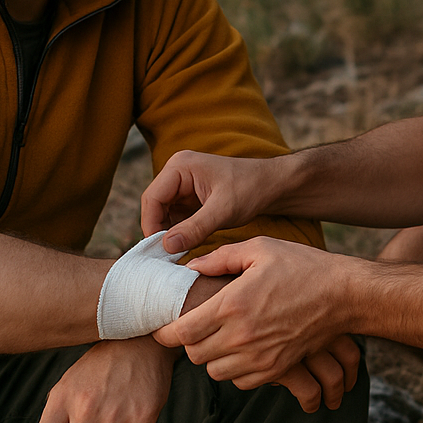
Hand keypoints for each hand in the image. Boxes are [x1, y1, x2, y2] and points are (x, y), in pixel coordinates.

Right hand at [140, 150, 270, 253]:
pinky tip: (186, 245)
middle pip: (155, 205)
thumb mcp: (223, 211)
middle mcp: (177, 172)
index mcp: (180, 166)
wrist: (272, 185)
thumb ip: (195, 228)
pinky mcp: (190, 196)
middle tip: (166, 255)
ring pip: (164, 213)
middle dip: (159, 230)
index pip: (152, 197)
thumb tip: (166, 246)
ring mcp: (183, 184)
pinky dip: (179, 231)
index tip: (159, 250)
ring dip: (169, 233)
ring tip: (177, 253)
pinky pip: (176, 216)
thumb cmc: (250, 189)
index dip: (151, 224)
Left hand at [179, 270, 359, 411]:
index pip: (181, 332)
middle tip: (194, 327)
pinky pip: (239, 381)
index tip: (163, 328)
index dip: (164, 333)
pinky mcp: (276, 368)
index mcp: (232, 304)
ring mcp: (260, 356)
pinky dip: (234, 370)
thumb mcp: (259, 248)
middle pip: (193, 354)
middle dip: (188, 343)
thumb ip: (219, 258)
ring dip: (211, 357)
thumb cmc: (302, 266)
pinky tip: (241, 350)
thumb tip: (188, 267)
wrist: (344, 295)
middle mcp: (242, 335)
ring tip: (219, 337)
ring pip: (214, 371)